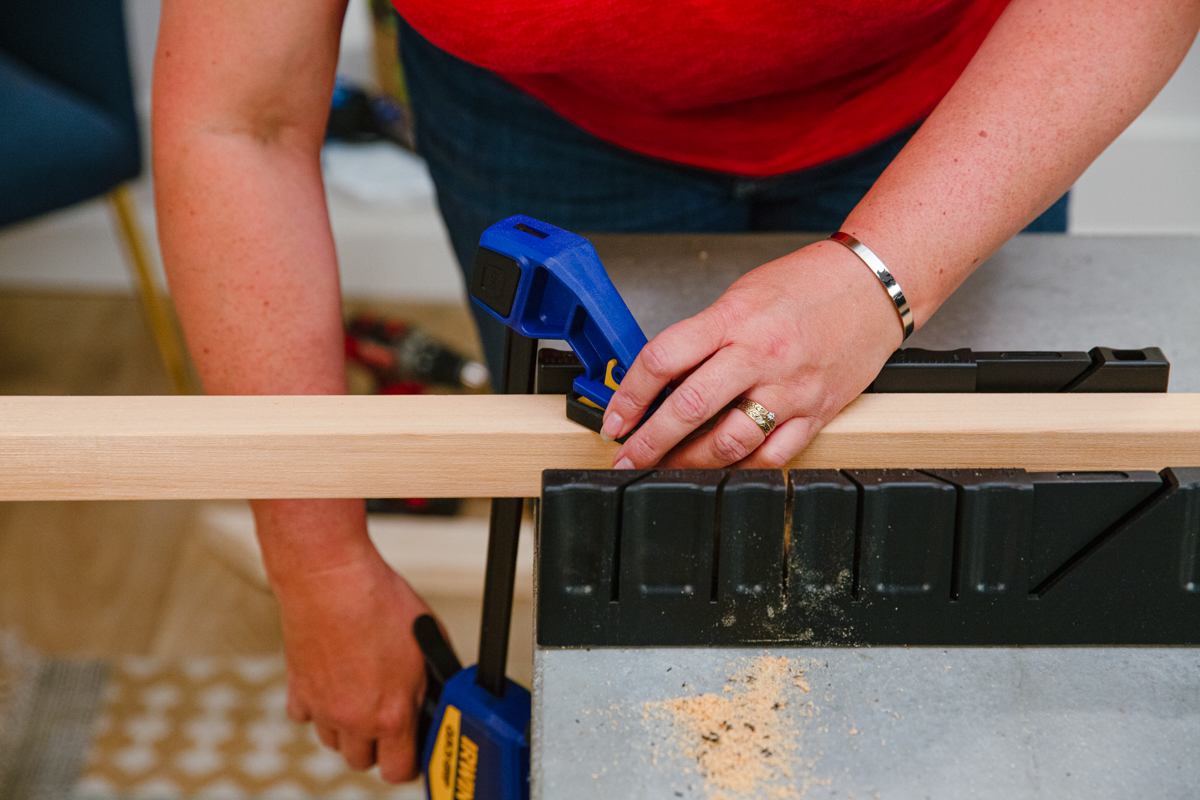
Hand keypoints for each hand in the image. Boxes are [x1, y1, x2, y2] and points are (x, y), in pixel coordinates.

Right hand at [271, 538, 433, 782]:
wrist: (331, 579)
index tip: (412, 750)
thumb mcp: (428, 641)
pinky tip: (333, 682)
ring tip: (361, 696)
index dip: (409, 763)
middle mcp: (354, 719)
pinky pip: (307, 716)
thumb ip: (431, 680)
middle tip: (387, 720)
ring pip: (334, 742)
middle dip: (378, 746)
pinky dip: (318, 707)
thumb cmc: (380, 601)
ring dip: (348, 728)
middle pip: (363, 761)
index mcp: (391, 713)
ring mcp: (322, 708)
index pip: (399, 771)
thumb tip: (440, 697)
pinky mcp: (298, 690)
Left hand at [602, 239, 905, 468]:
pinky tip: (720, 470)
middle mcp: (760, 355)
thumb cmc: (807, 285)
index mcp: (733, 320)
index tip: (615, 418)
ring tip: (667, 469)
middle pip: (690, 407)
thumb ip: (703, 336)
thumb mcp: (741, 296)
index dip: (629, 394)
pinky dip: (741, 468)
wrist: (873, 286)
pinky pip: (773, 455)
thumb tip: (661, 379)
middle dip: (649, 442)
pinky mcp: (816, 412)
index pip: (664, 359)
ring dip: (690, 463)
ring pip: (730, 442)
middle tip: (627, 458)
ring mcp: (790, 388)